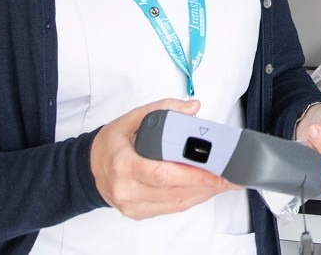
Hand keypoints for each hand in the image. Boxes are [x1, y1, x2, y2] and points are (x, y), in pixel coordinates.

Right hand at [90, 98, 236, 219]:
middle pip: (174, 192)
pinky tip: (205, 189)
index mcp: (124, 165)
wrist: (89, 167)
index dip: (193, 176)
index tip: (216, 173)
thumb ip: (163, 109)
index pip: (163, 174)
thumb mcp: (131, 118)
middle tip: (230, 177)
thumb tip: (193, 108)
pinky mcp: (139, 213)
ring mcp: (132, 205)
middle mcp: (127, 189)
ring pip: (176, 204)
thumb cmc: (111, 144)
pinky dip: (191, 198)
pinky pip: (171, 209)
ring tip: (224, 182)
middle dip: (206, 185)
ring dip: (203, 194)